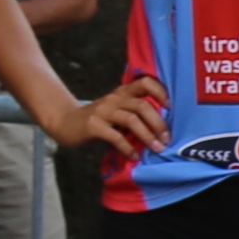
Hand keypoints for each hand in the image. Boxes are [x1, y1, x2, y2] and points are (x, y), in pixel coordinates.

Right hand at [49, 73, 171, 159]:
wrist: (66, 123)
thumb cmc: (99, 120)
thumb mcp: (118, 112)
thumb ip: (136, 115)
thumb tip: (163, 130)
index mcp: (123, 92)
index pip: (145, 82)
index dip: (161, 91)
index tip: (172, 108)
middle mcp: (114, 98)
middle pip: (142, 105)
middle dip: (158, 123)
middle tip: (167, 139)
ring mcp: (103, 111)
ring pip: (131, 119)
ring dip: (147, 135)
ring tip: (157, 149)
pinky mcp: (93, 125)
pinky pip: (115, 136)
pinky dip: (128, 147)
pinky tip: (134, 156)